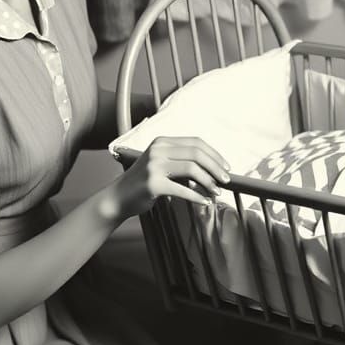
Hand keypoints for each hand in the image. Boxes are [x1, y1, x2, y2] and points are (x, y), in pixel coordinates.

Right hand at [114, 137, 231, 219]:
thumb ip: (181, 162)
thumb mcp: (161, 164)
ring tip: (216, 192)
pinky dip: (197, 197)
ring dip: (209, 182)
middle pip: (196, 154)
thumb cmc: (143, 183)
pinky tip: (205, 202)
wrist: (118, 197)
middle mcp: (158, 150)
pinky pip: (182, 189)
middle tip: (226, 180)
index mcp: (162, 142)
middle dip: (215, 167)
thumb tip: (212, 169)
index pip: (195, 142)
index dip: (214, 154)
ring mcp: (154, 166)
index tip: (226, 166)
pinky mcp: (153, 184)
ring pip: (192, 169)